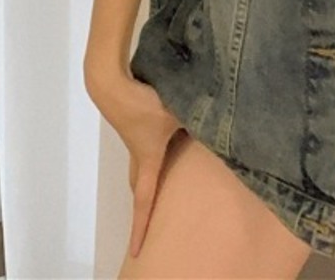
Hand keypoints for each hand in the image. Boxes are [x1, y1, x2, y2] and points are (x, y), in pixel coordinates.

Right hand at [86, 66, 182, 256]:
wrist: (112, 83)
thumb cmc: (144, 103)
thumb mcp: (176, 112)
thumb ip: (199, 119)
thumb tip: (222, 123)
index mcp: (148, 160)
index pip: (144, 201)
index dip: (140, 227)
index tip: (136, 250)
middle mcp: (137, 154)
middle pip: (140, 185)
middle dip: (146, 203)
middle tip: (154, 218)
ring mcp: (132, 137)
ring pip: (141, 164)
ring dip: (150, 174)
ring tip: (167, 178)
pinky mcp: (132, 122)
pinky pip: (142, 144)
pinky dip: (152, 151)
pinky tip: (165, 136)